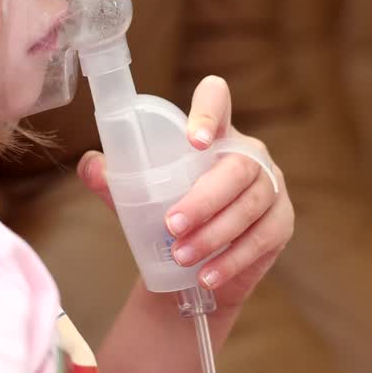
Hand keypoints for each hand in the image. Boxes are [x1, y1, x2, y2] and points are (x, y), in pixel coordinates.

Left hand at [77, 75, 293, 310]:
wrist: (193, 268)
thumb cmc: (167, 216)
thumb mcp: (138, 197)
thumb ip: (114, 180)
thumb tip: (90, 166)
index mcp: (213, 132)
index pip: (216, 99)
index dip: (209, 111)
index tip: (193, 141)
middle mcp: (247, 152)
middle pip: (236, 167)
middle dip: (204, 199)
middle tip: (171, 225)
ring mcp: (270, 185)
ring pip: (250, 205)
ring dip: (215, 234)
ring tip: (182, 255)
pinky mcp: (281, 221)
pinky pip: (262, 238)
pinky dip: (232, 259)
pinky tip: (207, 274)